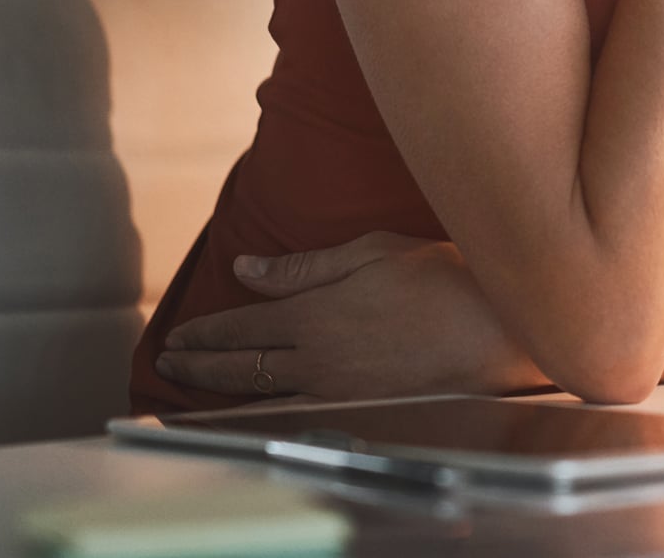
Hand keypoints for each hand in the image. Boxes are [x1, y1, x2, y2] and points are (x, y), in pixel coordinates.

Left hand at [155, 232, 543, 401]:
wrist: (494, 332)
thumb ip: (301, 268)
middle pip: (241, 369)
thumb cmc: (439, 279)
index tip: (176, 334)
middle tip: (169, 362)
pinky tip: (256, 406)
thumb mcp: (368, 253)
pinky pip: (297, 410)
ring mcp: (338, 393)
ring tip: (195, 384)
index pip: (241, 329)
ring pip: (263, 396)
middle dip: (198, 365)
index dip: (203, 333)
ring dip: (222, 389)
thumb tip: (246, 269)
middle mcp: (317, 362)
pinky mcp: (361, 410)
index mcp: (315, 318)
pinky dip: (264, 407)